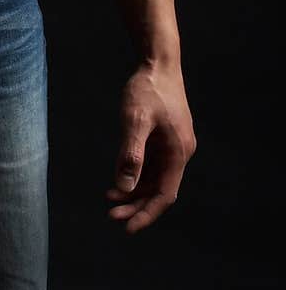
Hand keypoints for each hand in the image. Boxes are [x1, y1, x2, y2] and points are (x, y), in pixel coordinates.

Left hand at [106, 62, 196, 233]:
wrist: (158, 62)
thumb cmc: (148, 88)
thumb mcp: (136, 120)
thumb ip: (131, 154)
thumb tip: (124, 187)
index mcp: (178, 152)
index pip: (164, 194)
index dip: (146, 213)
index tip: (127, 227)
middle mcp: (179, 152)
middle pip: (159, 189)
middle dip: (137, 204)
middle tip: (111, 214)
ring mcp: (173, 144)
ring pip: (155, 178)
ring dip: (135, 190)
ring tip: (110, 199)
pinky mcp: (164, 137)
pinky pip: (152, 164)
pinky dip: (136, 174)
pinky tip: (118, 179)